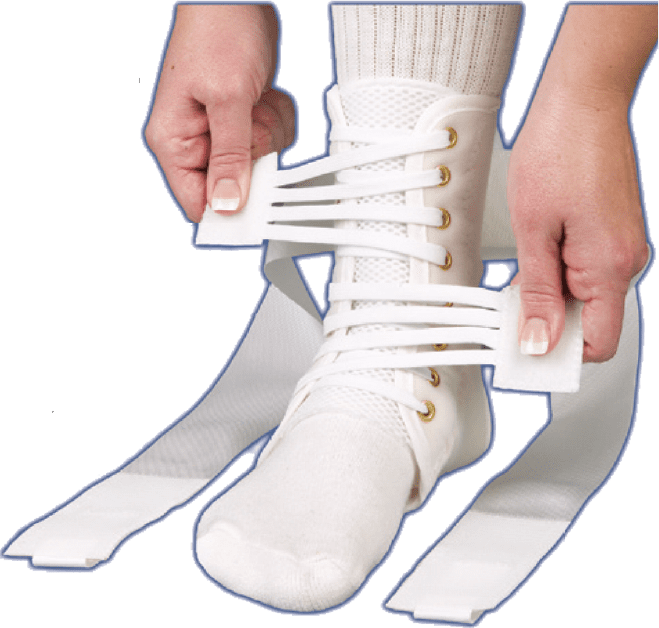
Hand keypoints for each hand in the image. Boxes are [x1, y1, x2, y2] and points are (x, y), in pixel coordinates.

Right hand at [145, 4, 294, 221]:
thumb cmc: (218, 32)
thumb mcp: (227, 99)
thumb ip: (230, 157)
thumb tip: (227, 205)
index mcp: (174, 141)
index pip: (197, 201)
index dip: (227, 208)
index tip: (253, 200)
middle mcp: (195, 141)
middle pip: (236, 182)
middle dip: (254, 152)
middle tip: (251, 120)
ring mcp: (221, 131)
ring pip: (259, 160)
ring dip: (268, 130)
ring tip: (255, 98)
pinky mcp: (243, 120)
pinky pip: (272, 139)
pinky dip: (276, 118)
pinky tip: (264, 94)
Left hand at [508, 88, 647, 361]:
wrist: (583, 100)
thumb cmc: (559, 151)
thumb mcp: (533, 231)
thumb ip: (538, 292)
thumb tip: (540, 339)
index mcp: (611, 267)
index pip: (597, 343)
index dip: (560, 354)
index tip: (526, 349)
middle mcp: (626, 260)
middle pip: (589, 321)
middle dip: (550, 321)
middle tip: (511, 308)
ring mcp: (622, 245)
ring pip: (585, 296)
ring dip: (551, 294)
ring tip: (521, 270)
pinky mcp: (613, 233)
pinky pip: (587, 271)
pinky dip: (560, 273)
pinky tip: (536, 255)